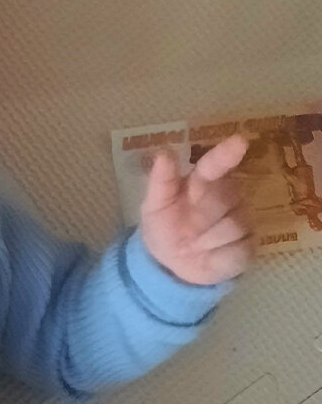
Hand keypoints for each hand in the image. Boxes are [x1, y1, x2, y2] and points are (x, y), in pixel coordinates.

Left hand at [140, 133, 254, 285]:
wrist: (172, 261)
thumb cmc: (164, 224)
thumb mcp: (154, 205)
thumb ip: (160, 180)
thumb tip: (164, 153)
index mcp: (204, 181)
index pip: (215, 166)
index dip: (225, 155)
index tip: (239, 142)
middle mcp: (229, 196)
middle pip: (223, 199)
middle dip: (200, 216)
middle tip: (183, 228)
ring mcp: (243, 221)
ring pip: (231, 227)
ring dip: (205, 240)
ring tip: (193, 244)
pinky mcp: (250, 247)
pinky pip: (236, 252)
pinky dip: (215, 258)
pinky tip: (208, 256)